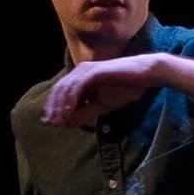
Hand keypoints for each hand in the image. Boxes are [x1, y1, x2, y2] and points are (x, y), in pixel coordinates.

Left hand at [40, 56, 157, 127]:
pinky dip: (72, 99)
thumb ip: (84, 113)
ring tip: (57, 121)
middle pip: (59, 89)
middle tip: (49, 124)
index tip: (48, 123)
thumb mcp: (101, 106)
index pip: (60, 92)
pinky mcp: (95, 71)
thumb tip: (67, 125)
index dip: (52, 107)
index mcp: (80, 77)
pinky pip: (79, 86)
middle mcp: (80, 71)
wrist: (145, 76)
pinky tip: (68, 111)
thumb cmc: (125, 88)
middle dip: (52, 107)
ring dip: (59, 105)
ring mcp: (87, 69)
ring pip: (66, 87)